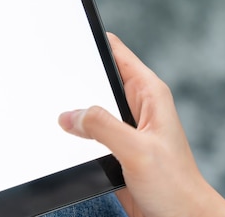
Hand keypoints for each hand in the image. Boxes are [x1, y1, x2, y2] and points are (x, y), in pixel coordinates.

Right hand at [58, 33, 224, 216]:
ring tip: (52, 107)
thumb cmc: (175, 186)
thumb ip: (102, 127)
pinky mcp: (115, 146)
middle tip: (48, 78)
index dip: (90, 42)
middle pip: (97, 77)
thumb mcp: (137, 151)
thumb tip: (69, 115)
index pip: (115, 52)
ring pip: (90, 105)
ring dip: (74, 109)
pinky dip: (75, 131)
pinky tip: (62, 135)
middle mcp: (137, 105)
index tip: (64, 39)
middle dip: (74, 78)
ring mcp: (125, 126)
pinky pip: (89, 130)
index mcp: (149, 93)